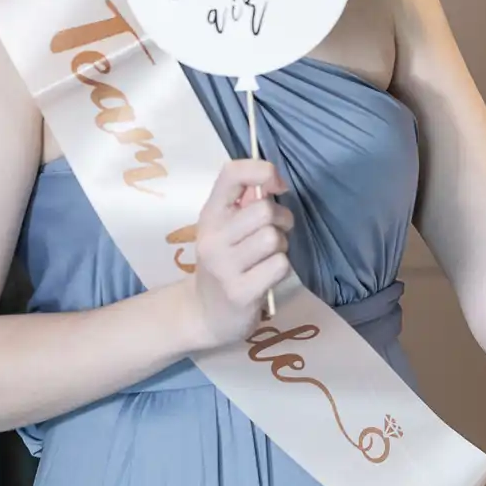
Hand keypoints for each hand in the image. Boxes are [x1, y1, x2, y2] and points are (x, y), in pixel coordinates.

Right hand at [183, 159, 293, 352]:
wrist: (204, 314)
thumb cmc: (225, 263)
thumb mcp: (226, 229)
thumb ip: (246, 203)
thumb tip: (273, 180)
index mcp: (210, 214)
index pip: (232, 173)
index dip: (262, 171)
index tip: (277, 186)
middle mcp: (212, 237)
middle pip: (264, 210)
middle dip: (281, 220)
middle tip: (276, 234)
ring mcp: (224, 266)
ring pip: (273, 238)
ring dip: (281, 246)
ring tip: (268, 257)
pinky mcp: (240, 292)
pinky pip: (279, 266)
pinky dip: (281, 268)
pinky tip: (266, 276)